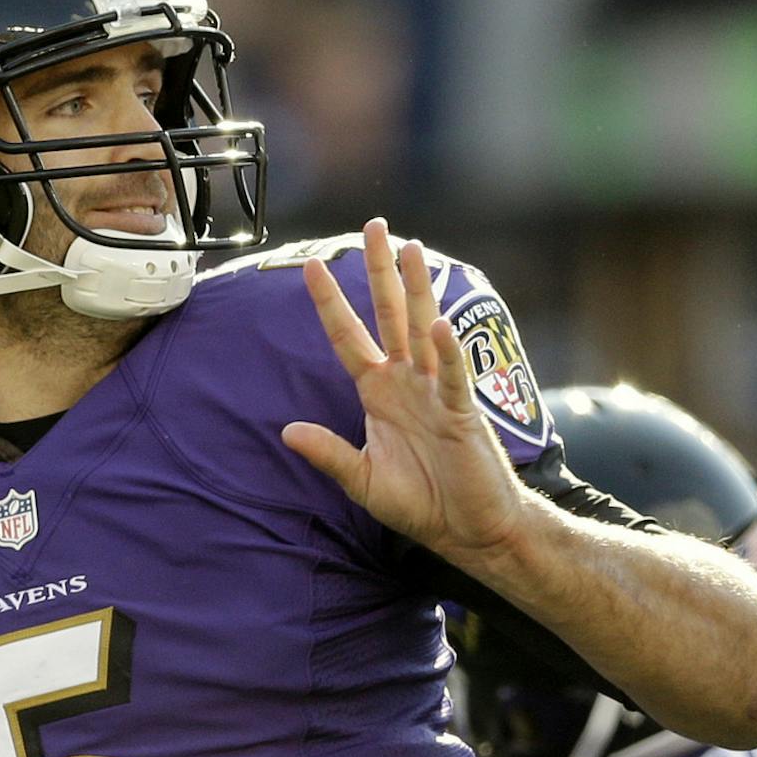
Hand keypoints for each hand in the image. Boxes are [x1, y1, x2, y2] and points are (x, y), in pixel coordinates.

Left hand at [281, 219, 524, 564]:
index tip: (311, 265)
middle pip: (389, 314)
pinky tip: (437, 323)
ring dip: (418, 289)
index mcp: (378, 393)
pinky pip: (452, 375)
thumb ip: (328, 453)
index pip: (348, 337)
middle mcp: (407, 381)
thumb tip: (287, 431)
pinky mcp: (462, 411)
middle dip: (379, 271)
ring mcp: (436, 391)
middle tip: (374, 226)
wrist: (468, 530)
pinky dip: (446, 350)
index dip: (329, 303)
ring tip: (411, 249)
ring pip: (424, 328)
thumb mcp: (362, 480)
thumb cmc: (422, 503)